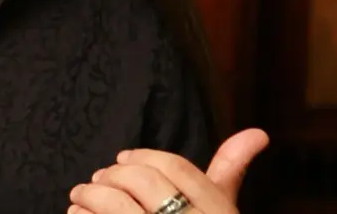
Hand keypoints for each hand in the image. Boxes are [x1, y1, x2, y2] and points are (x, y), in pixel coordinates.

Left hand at [68, 128, 269, 213]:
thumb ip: (229, 174)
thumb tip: (257, 132)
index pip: (177, 167)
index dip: (142, 157)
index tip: (122, 158)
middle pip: (141, 179)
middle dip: (111, 174)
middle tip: (97, 178)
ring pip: (114, 203)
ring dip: (88, 194)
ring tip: (80, 196)